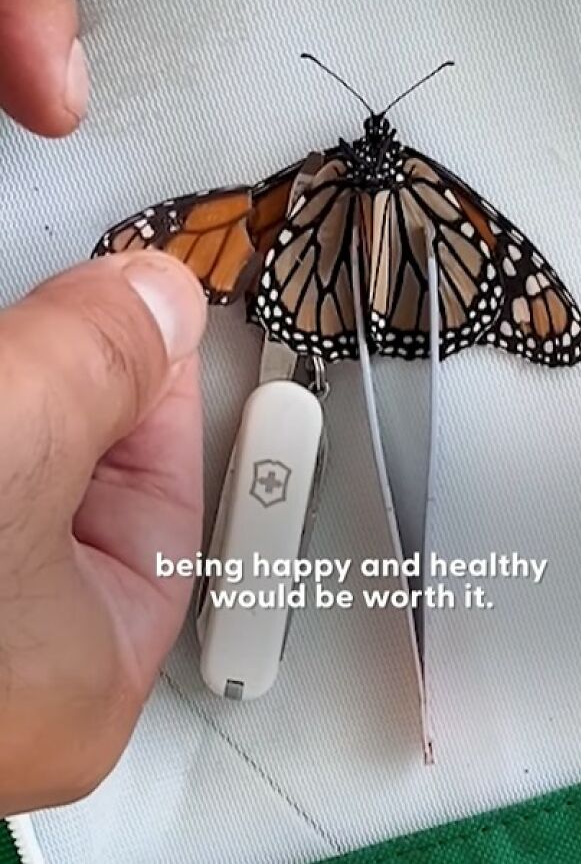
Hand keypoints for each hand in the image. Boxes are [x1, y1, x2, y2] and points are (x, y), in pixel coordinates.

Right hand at [0, 253, 207, 815]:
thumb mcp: (12, 455)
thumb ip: (96, 370)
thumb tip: (156, 302)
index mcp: (81, 679)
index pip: (165, 509)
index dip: (161, 393)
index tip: (150, 315)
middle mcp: (13, 678)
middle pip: (79, 493)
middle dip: (74, 384)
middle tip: (73, 302)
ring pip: (22, 486)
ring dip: (17, 400)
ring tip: (13, 333)